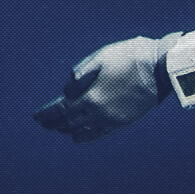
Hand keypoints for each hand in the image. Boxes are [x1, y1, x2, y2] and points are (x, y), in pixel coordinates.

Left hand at [34, 33, 179, 142]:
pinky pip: (98, 133)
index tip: (36, 116)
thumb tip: (67, 89)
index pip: (61, 108)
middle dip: (53, 122)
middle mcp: (98, 112)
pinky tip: (77, 137)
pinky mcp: (122, 122)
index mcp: (91, 95)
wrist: (159, 69)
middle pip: (69, 121)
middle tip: (42, 122)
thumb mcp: (101, 57)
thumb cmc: (129, 57)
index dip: (47, 113)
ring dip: (66, 129)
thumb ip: (81, 73)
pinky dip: (85, 136)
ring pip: (82, 129)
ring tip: (56, 128)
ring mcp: (111, 119)